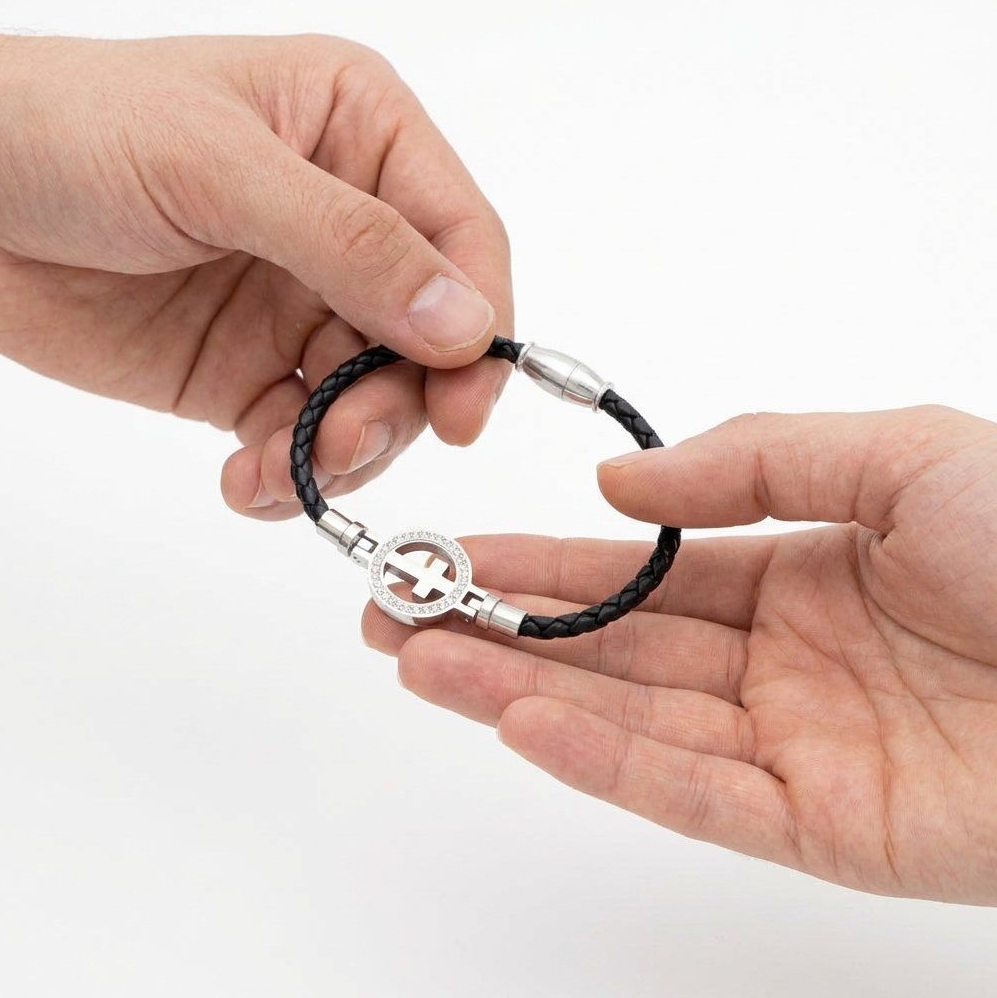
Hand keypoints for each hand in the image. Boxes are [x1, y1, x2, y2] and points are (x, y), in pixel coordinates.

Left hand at [0, 30, 509, 517]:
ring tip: (284, 468)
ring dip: (343, 450)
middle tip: (348, 444)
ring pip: (373, 400)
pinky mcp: (251, 371)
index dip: (479, 326)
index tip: (462, 408)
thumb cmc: (72, 130)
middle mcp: (347, 225)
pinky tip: (250, 479)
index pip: (462, 238)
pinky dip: (290, 472)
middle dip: (398, 404)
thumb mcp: (218, 168)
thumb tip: (467, 325)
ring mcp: (301, 305)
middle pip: (428, 338)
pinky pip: (303, 437)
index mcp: (362, 138)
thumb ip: (351, 246)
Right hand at [363, 406, 996, 903]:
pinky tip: (517, 720)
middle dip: (495, 629)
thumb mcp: (892, 456)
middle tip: (393, 612)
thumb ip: (749, 459)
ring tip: (418, 660)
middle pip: (606, 649)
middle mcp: (773, 663)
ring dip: (516, 691)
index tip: (451, 553)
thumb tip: (618, 483)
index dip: (535, 561)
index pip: (630, 571)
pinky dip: (600, 759)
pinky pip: (692, 791)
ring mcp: (791, 748)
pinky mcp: (821, 828)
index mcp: (789, 575)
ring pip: (627, 719)